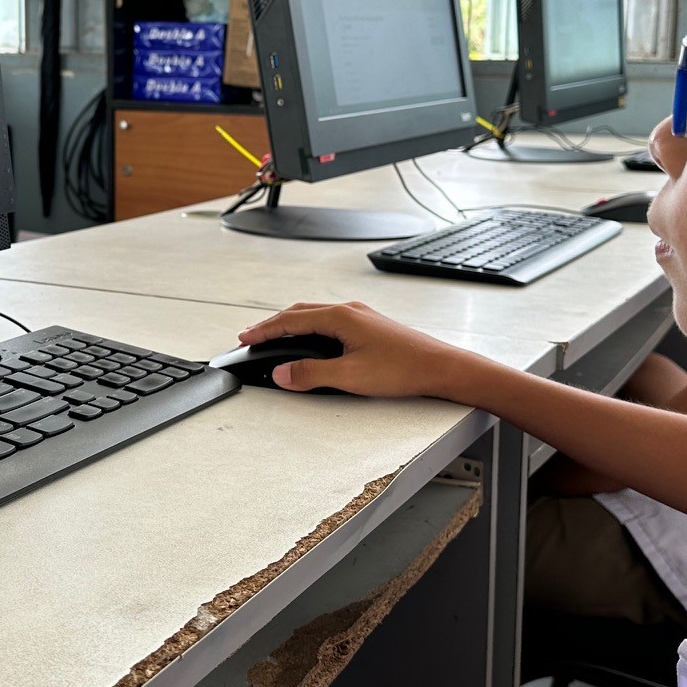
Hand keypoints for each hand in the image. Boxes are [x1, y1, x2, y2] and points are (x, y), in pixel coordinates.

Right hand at [236, 301, 478, 398]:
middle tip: (253, 337)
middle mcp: (349, 311)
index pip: (291, 320)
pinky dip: (311, 329)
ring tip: (276, 339)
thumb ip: (311, 374)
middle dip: (274, 324)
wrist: (441, 368)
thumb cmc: (404, 368)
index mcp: (341, 317)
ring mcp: (361, 317)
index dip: (264, 330)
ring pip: (316, 315)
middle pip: (300, 312)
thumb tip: (281, 373)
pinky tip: (312, 342)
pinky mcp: (370, 327)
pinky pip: (330, 321)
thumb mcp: (350, 376)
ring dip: (292, 325)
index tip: (245, 337)